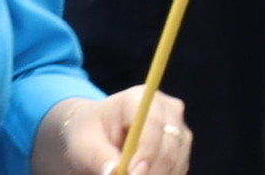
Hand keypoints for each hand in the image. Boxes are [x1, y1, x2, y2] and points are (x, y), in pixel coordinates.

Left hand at [42, 87, 188, 174]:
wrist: (99, 130)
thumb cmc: (89, 133)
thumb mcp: (83, 144)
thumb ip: (98, 158)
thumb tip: (113, 173)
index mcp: (139, 98)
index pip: (153, 123)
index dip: (147, 150)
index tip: (133, 174)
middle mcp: (166, 107)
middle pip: (170, 142)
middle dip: (153, 170)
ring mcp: (177, 124)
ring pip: (178, 156)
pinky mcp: (181, 143)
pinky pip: (179, 165)